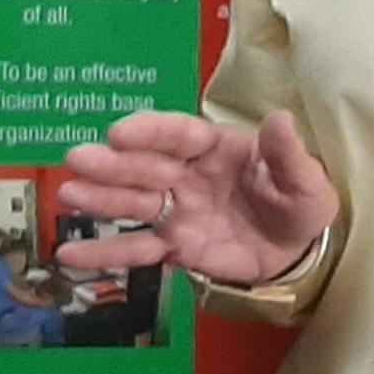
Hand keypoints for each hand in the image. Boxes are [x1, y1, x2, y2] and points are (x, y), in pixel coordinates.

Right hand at [56, 110, 338, 286]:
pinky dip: (105, 251)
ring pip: (134, 203)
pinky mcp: (173, 246)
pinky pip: (136, 249)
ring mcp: (176, 210)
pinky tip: (70, 252)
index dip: (150, 132)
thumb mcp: (305, 181)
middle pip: (146, 166)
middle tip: (78, 159)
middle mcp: (187, 174)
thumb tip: (282, 120)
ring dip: (101, 200)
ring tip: (68, 196)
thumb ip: (288, 156)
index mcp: (216, 148)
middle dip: (113, 164)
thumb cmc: (297, 203)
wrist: (296, 251)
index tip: (120, 132)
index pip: (180, 134)